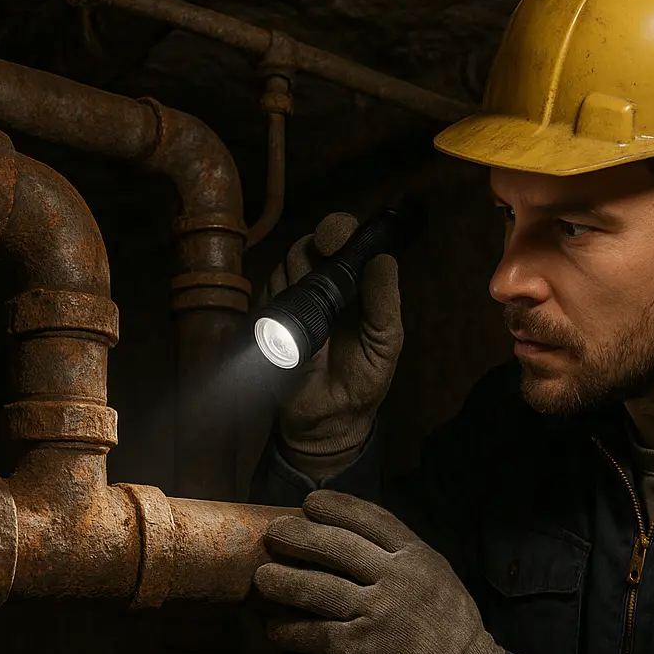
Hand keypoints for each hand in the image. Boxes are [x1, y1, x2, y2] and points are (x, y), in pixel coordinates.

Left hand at [253, 490, 505, 653]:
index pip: (371, 519)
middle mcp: (397, 578)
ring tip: (262, 579)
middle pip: (336, 546)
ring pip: (318, 588)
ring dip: (283, 582)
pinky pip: (315, 634)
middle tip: (273, 534)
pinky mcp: (362, 649)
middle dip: (298, 536)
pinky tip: (275, 630)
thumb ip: (402, 560)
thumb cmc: (451, 632)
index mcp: (418, 556)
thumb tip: (357, 544)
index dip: (337, 507)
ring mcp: (379, 612)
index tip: (310, 502)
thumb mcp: (437, 579)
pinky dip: (290, 631)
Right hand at [264, 213, 401, 474]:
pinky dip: (276, 301)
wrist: (328, 422)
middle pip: (308, 246)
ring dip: (296, 278)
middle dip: (315, 250)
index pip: (343, 241)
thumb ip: (385, 301)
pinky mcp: (267, 320)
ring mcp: (292, 300)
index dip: (339, 231)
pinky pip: (266, 296)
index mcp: (354, 285)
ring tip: (312, 314)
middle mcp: (321, 286)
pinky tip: (289, 323)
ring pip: (285, 265)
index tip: (336, 242)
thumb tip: (383, 259)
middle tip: (322, 271)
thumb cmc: (363, 380)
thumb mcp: (386, 342)